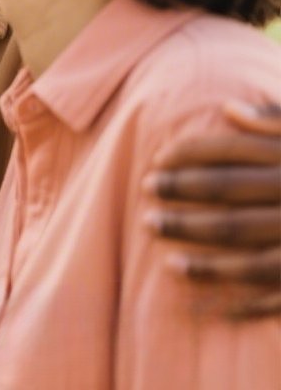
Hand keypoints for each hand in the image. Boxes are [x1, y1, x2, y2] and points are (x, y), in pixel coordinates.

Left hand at [148, 100, 280, 317]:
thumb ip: (279, 123)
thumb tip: (227, 108)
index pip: (230, 151)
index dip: (187, 155)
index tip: (156, 160)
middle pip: (226, 194)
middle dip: (179, 194)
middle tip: (144, 195)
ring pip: (243, 241)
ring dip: (198, 246)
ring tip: (161, 249)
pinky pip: (273, 290)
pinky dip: (238, 298)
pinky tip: (206, 303)